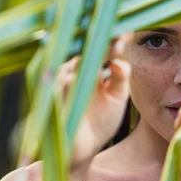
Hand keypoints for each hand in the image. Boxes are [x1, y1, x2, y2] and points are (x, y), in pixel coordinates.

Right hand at [57, 34, 131, 168]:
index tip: (127, 30)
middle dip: (100, 41)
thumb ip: (121, 78)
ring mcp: (62, 83)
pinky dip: (69, 76)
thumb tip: (120, 62)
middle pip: (86, 50)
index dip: (112, 38)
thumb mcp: (117, 97)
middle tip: (117, 34)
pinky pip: (59, 84)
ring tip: (106, 47)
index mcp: (91, 67)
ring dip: (88, 56)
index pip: (100, 47)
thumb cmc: (100, 120)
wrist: (83, 151)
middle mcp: (74, 70)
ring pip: (73, 63)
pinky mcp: (53, 99)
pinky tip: (80, 69)